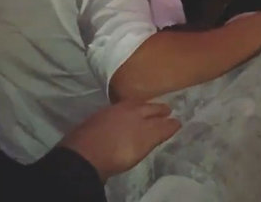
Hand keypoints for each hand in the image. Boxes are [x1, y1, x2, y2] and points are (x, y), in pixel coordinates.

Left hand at [59, 101, 179, 181]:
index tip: (172, 112)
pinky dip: (121, 116)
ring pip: (126, 108)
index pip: (155, 109)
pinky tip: (120, 122)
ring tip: (141, 113)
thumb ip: (161, 130)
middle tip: (161, 109)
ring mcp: (106, 114)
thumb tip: (176, 121)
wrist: (84, 154)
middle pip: (141, 105)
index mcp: (137, 110)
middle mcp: (122, 107)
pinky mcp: (94, 123)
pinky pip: (113, 115)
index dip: (164, 112)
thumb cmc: (120, 148)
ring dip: (136, 109)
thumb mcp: (146, 140)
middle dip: (152, 107)